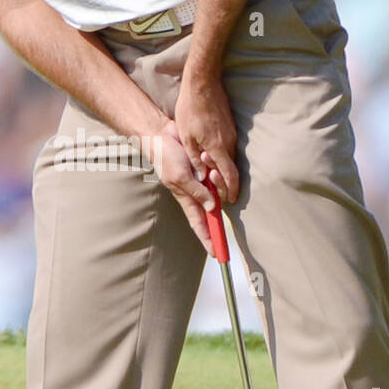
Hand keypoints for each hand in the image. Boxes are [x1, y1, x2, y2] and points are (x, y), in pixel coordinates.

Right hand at [148, 119, 221, 255]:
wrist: (163, 134)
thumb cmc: (165, 157)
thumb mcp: (179, 177)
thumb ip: (196, 191)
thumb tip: (211, 206)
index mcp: (186, 198)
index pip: (199, 224)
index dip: (208, 239)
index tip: (217, 254)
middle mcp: (195, 192)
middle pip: (211, 213)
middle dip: (217, 223)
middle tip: (225, 242)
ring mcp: (200, 181)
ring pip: (217, 191)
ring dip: (216, 182)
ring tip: (207, 169)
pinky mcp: (205, 168)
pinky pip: (217, 174)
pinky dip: (216, 169)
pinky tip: (208, 161)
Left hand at [173, 71, 239, 206]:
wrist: (202, 83)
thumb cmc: (190, 110)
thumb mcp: (187, 137)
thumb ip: (195, 159)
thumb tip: (202, 176)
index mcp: (217, 147)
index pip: (229, 176)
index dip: (230, 190)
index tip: (229, 201)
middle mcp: (229, 142)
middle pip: (232, 169)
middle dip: (227, 184)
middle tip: (221, 195)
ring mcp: (232, 133)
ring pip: (230, 158)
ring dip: (224, 169)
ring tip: (214, 178)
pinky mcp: (230, 126)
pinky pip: (229, 147)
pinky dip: (223, 157)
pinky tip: (214, 157)